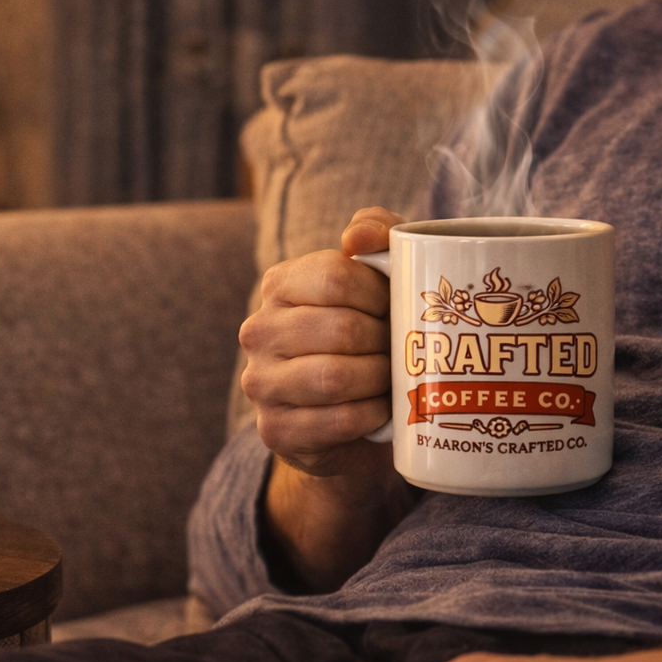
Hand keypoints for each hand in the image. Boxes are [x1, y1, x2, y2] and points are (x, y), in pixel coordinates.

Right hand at [239, 207, 404, 476]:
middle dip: (385, 342)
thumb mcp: (381, 274)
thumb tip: (357, 237)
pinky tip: (379, 410)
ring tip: (391, 377)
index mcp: (279, 284)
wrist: (354, 411)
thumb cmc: (372, 330)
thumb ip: (377, 232)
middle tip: (402, 349)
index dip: (381, 293)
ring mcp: (261, 382)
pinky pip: (334, 421)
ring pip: (333, 378)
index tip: (397, 306)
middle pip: (339, 329)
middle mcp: (258, 330)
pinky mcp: (275, 429)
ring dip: (378, 380)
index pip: (335, 276)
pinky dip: (369, 416)